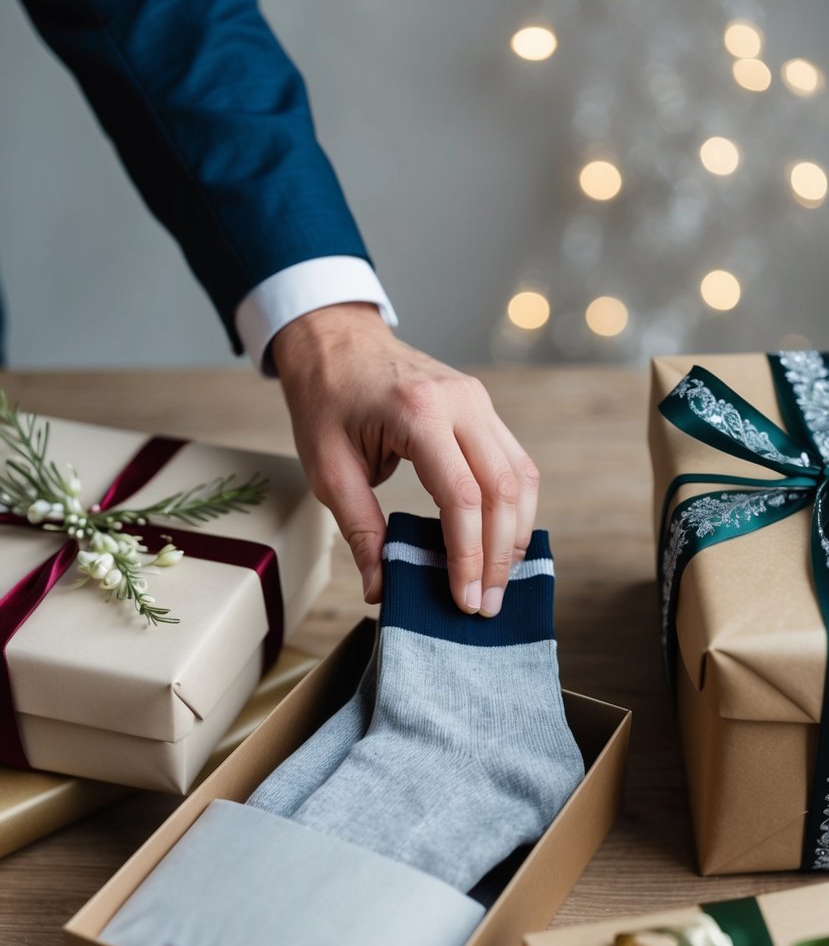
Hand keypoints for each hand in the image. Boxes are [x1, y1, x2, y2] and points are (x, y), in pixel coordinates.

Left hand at [271, 303, 539, 615]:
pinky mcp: (484, 406)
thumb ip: (359, 529)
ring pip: (521, 477)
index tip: (464, 600)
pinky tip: (500, 542)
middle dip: (498, 557)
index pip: (461, 496)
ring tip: (496, 582)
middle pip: (503, 491)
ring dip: (515, 535)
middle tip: (485, 606)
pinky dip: (514, 507)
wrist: (336, 339)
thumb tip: (381, 589)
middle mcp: (461, 402)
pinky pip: (515, 462)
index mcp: (418, 412)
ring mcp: (479, 400)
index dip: (467, 556)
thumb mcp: (328, 469)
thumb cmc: (327, 399)